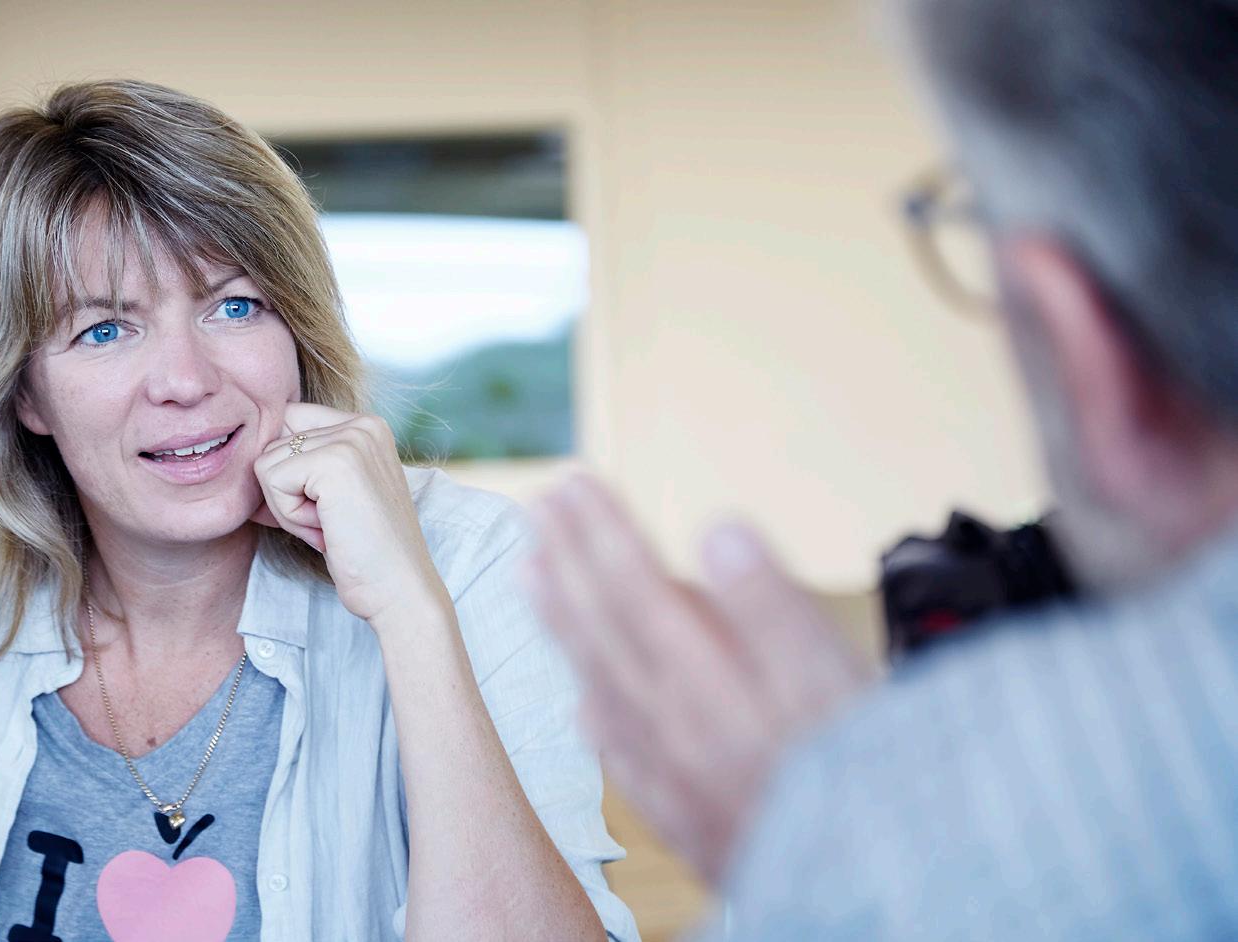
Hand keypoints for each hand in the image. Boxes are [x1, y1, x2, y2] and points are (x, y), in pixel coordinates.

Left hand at [252, 402, 449, 631]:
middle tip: (328, 522)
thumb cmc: (364, 552)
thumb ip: (300, 466)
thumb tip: (239, 458)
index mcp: (366, 426)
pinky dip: (289, 516)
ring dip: (287, 507)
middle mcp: (362, 424)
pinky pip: (272, 480)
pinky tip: (325, 529)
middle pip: (273, 442)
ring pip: (267, 462)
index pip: (288, 422)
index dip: (285, 469)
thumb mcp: (333, 495)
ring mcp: (351, 439)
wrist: (399, 590)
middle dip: (286, 492)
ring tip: (329, 526)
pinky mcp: (335, 462)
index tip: (316, 508)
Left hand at [522, 475, 876, 883]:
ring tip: (529, 577)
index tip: (571, 484)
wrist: (864, 894)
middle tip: (537, 508)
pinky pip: (619, 754)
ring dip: (562, 625)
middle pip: (604, 630)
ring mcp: (672, 774)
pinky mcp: (687, 817)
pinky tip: (582, 703)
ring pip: (599, 684)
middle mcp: (673, 727)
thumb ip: (773, 608)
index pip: (635, 590)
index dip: (600, 533)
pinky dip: (593, 714)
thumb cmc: (862, 786)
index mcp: (706, 684)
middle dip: (569, 562)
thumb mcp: (837, 683)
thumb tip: (718, 534)